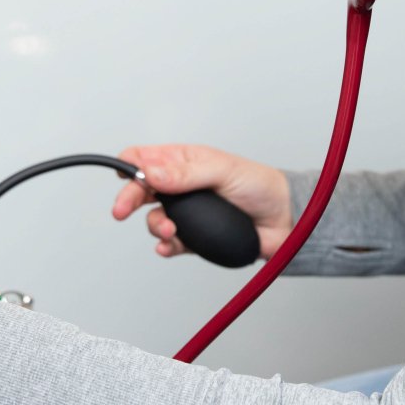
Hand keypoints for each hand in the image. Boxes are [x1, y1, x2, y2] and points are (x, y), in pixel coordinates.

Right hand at [113, 144, 292, 260]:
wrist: (283, 220)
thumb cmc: (258, 185)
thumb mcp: (221, 171)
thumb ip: (184, 174)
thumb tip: (150, 172)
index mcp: (184, 161)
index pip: (145, 158)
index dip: (130, 165)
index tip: (124, 177)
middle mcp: (180, 186)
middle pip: (141, 190)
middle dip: (128, 199)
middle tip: (121, 211)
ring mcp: (186, 212)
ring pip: (153, 219)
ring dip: (155, 226)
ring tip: (170, 229)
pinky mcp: (193, 237)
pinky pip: (169, 243)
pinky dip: (165, 246)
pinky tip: (169, 246)